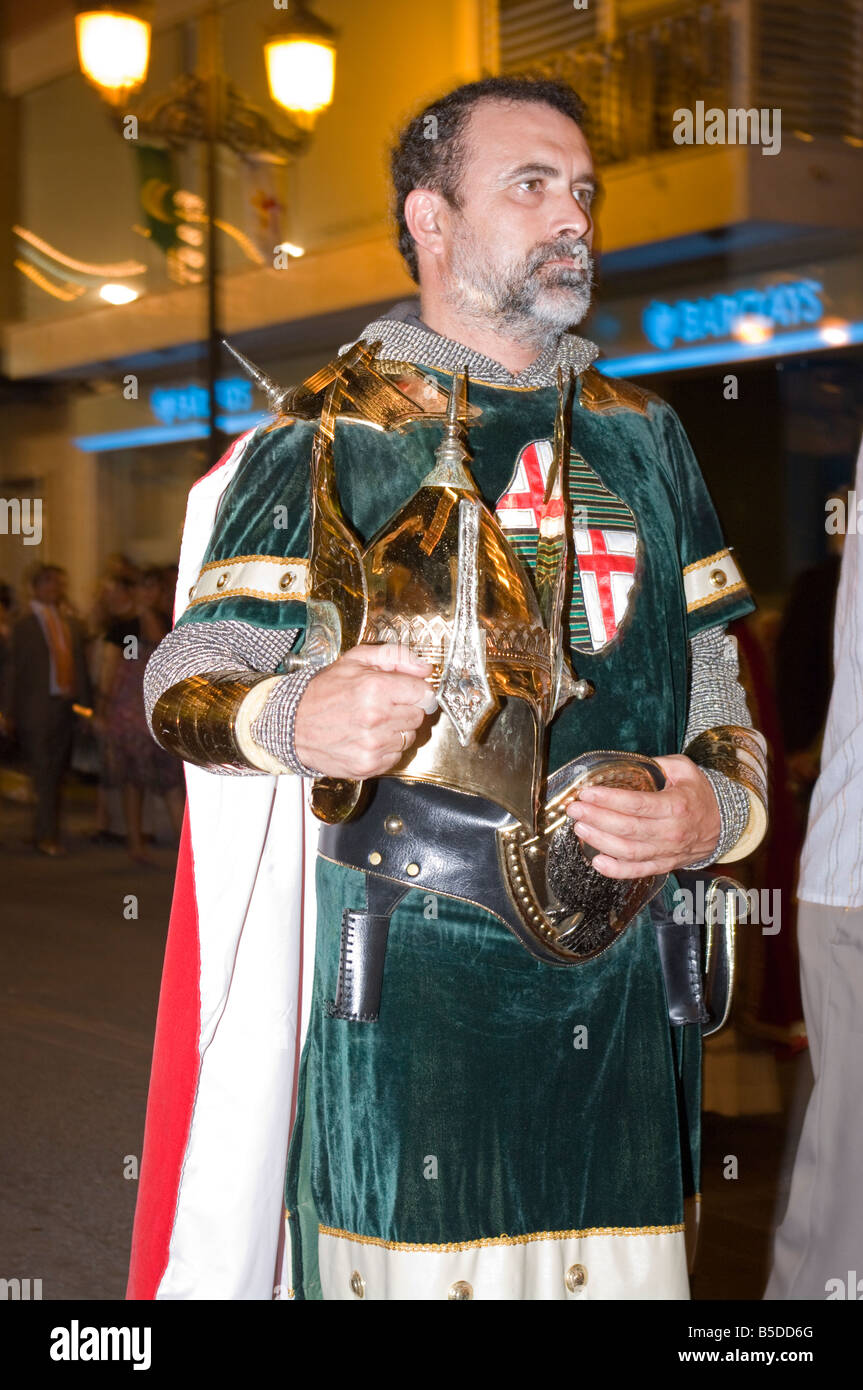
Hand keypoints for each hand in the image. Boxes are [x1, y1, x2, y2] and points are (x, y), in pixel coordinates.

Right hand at [294, 643, 436, 778]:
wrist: (291, 724)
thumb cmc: (322, 692)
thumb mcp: (355, 660)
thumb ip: (395, 657)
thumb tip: (425, 669)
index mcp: (375, 688)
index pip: (423, 693)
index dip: (418, 691)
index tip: (410, 691)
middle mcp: (376, 718)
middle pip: (418, 716)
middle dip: (405, 708)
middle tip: (384, 705)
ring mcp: (372, 745)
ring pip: (408, 737)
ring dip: (396, 730)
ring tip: (372, 722)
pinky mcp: (368, 765)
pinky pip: (395, 756)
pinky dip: (386, 748)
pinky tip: (367, 737)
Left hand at [565, 754, 720, 878]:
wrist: (723, 823)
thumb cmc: (699, 794)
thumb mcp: (684, 769)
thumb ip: (657, 763)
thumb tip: (628, 762)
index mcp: (675, 806)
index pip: (636, 804)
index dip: (608, 799)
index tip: (586, 792)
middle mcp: (671, 832)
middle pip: (627, 828)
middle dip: (595, 818)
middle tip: (574, 809)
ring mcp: (667, 852)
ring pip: (628, 851)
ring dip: (600, 841)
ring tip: (579, 828)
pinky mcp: (664, 865)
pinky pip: (637, 871)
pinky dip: (616, 870)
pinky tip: (596, 861)